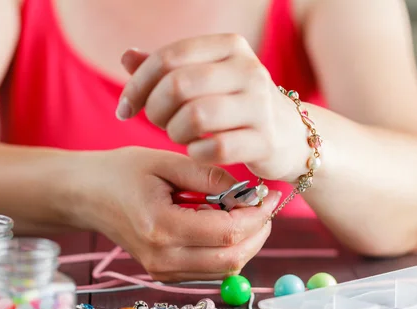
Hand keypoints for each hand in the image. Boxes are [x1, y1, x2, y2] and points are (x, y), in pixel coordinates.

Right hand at [75, 147, 281, 281]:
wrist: (86, 196)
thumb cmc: (121, 172)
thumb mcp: (165, 162)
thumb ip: (209, 175)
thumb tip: (249, 191)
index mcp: (160, 227)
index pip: (228, 233)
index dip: (257, 215)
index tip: (268, 194)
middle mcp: (162, 258)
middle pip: (232, 259)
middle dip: (259, 232)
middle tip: (264, 205)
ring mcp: (162, 271)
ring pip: (225, 269)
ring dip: (247, 243)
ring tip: (247, 212)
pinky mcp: (165, 274)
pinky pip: (211, 270)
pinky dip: (229, 250)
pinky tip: (227, 225)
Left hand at [115, 34, 310, 182]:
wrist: (291, 136)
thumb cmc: (237, 105)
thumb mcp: (205, 78)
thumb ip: (167, 67)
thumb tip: (127, 56)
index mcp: (230, 46)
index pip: (168, 58)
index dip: (137, 85)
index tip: (125, 108)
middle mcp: (248, 70)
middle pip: (178, 86)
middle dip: (155, 110)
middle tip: (157, 123)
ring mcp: (260, 106)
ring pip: (195, 117)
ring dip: (175, 133)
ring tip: (180, 136)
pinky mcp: (266, 141)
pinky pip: (214, 148)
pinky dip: (196, 153)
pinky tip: (197, 152)